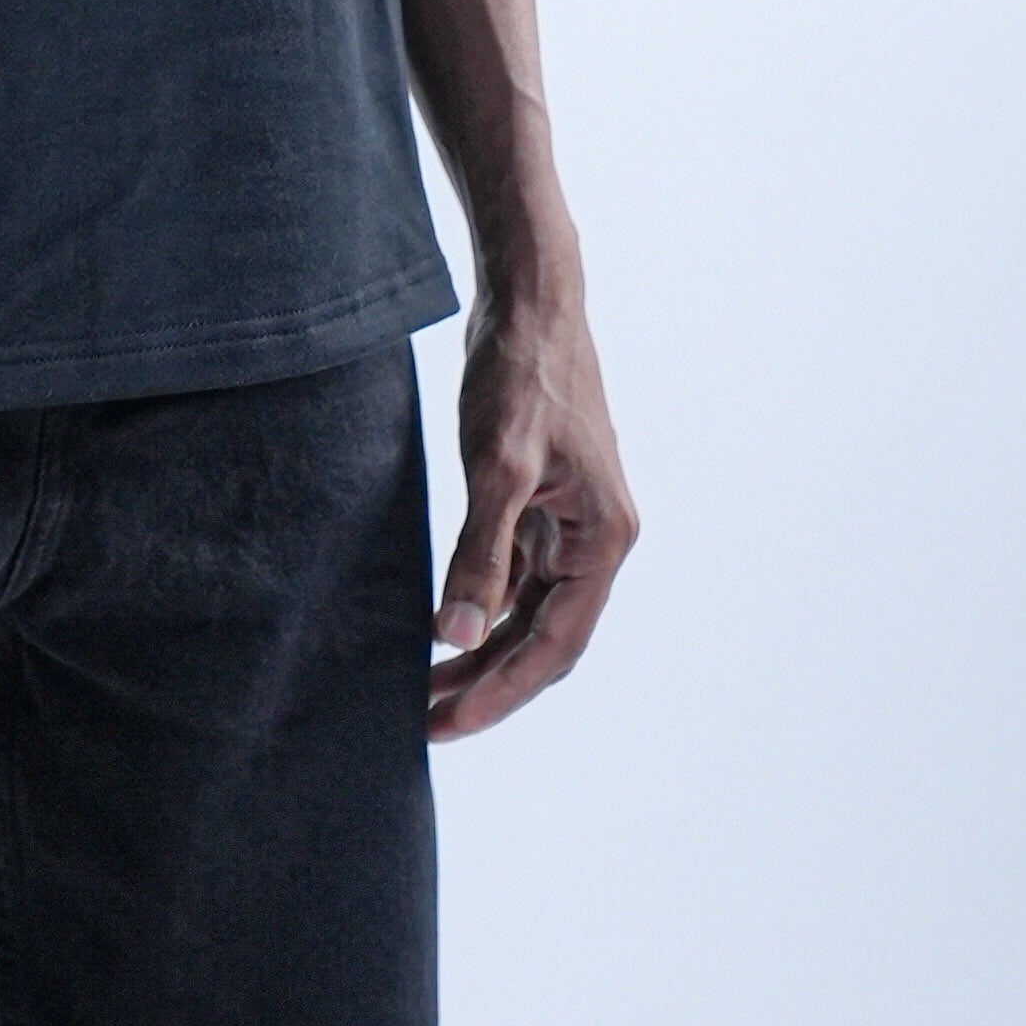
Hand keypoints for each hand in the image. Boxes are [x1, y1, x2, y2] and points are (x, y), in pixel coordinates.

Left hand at [428, 282, 637, 743]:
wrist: (528, 300)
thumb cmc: (522, 373)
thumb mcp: (497, 464)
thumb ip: (480, 551)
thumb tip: (456, 634)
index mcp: (602, 540)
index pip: (554, 645)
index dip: (500, 690)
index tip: (448, 724)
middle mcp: (594, 540)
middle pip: (542, 639)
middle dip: (487, 684)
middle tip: (425, 724)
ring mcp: (568, 523)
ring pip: (526, 612)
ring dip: (480, 651)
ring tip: (422, 690)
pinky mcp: (540, 502)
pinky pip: (513, 576)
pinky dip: (479, 604)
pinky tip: (439, 624)